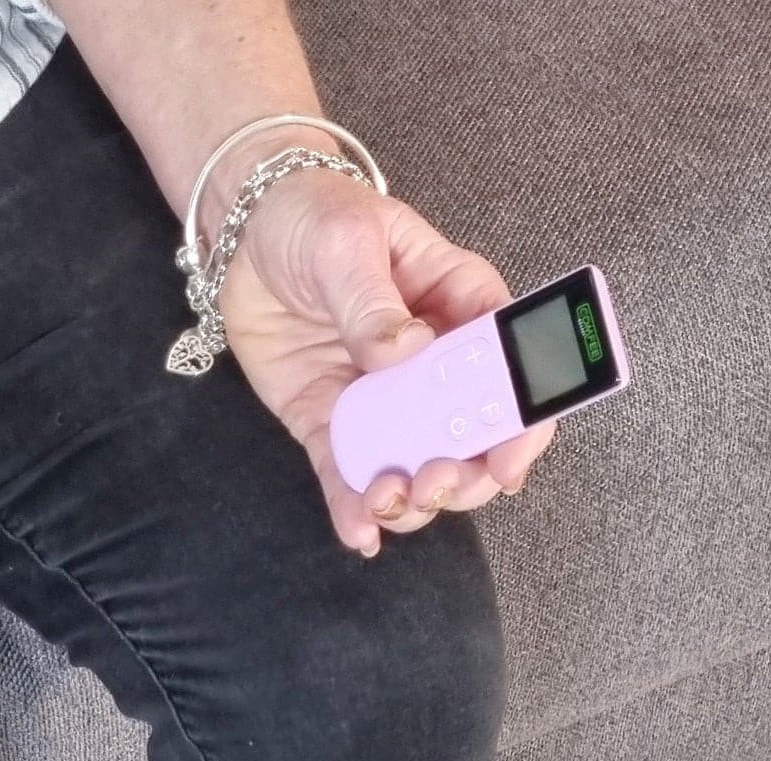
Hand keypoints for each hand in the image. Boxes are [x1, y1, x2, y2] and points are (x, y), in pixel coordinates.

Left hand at [216, 167, 555, 554]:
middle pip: (470, 437)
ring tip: (387, 501)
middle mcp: (431, 364)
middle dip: (462, 475)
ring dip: (410, 501)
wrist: (248, 235)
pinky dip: (355, 512)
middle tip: (435, 482)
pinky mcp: (332, 424)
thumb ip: (374, 301)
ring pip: (414, 468)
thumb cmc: (317, 215)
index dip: (523, 421)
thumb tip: (405, 350)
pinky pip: (348, 477)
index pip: (510, 368)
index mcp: (457, 307)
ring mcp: (382, 401)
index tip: (509, 461)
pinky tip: (360, 534)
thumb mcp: (348, 241)